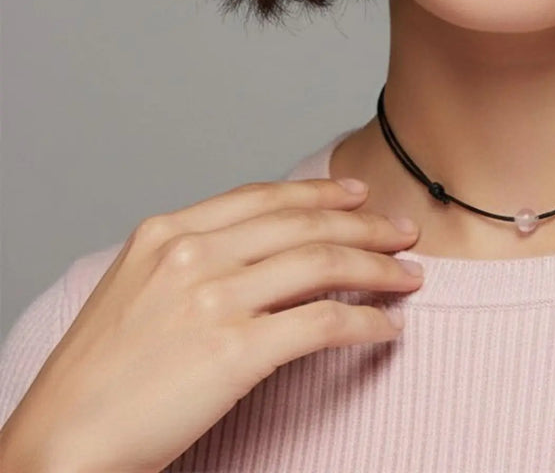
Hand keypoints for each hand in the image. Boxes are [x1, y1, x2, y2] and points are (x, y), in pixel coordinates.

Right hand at [0, 178, 421, 472]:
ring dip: (379, 267)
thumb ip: (191, 257)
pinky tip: (386, 327)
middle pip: (304, 223)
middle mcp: (192, 254)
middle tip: (403, 231)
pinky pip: (324, 322)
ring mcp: (214, 299)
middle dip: (366, 224)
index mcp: (166, 232)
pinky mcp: (235, 350)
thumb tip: (258, 247)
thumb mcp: (133, 287)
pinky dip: (366, 321)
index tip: (358, 195)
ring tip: (409, 275)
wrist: (60, 445)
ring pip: (324, 262)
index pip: (264, 197)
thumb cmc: (95, 378)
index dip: (321, 194)